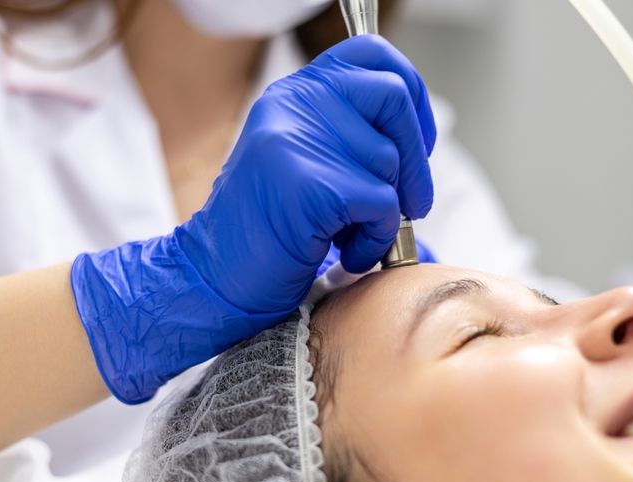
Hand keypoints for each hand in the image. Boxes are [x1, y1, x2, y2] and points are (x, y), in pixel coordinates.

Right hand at [176, 34, 436, 313]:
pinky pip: (382, 205)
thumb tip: (414, 134)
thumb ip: (343, 132)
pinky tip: (348, 253)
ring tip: (350, 237)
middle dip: (415, 159)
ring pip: (390, 161)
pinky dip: (376, 239)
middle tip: (412, 203)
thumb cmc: (265, 229)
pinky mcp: (311, 186)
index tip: (417, 138)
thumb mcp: (299, 160)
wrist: (215, 276)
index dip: (410, 90)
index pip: (371, 54)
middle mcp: (293, 105)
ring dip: (387, 213)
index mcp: (293, 93)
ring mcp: (298, 141)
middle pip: (393, 97)